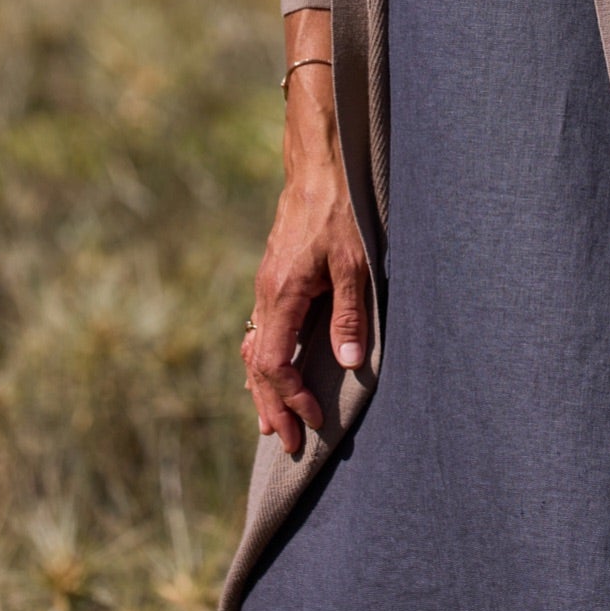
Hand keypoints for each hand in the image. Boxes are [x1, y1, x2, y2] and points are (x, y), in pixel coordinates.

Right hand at [241, 35, 371, 452]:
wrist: (320, 167)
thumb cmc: (341, 211)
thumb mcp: (355, 264)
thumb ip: (349, 315)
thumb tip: (349, 366)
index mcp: (282, 294)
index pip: (273, 364)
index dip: (290, 397)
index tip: (314, 420)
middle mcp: (266, 294)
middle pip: (257, 365)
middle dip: (272, 406)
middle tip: (289, 442)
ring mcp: (266, 286)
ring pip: (254, 349)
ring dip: (264, 387)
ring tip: (274, 421)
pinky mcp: (274, 278)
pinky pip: (260, 330)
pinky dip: (264, 361)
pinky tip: (272, 374)